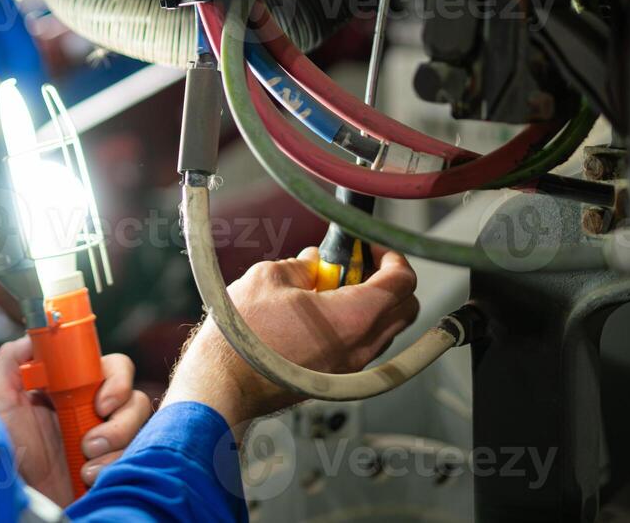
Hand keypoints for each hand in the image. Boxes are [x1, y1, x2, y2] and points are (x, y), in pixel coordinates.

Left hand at [0, 337, 152, 504]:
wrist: (16, 500)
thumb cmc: (4, 454)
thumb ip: (12, 362)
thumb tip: (33, 335)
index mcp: (71, 391)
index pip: (110, 367)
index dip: (116, 378)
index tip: (100, 400)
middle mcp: (92, 412)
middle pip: (133, 395)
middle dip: (121, 414)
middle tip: (94, 433)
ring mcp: (105, 440)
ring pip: (138, 426)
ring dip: (116, 440)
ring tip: (86, 458)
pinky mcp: (112, 467)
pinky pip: (134, 457)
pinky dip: (113, 466)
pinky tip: (88, 477)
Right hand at [163, 247, 419, 425]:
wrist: (223, 383)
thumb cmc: (243, 335)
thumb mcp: (269, 277)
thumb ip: (303, 265)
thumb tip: (315, 263)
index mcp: (353, 317)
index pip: (403, 281)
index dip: (391, 257)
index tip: (369, 247)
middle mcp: (362, 346)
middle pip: (405, 308)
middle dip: (388, 280)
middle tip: (354, 264)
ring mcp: (351, 367)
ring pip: (386, 329)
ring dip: (370, 303)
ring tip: (330, 288)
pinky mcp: (337, 379)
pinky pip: (364, 346)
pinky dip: (355, 324)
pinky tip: (318, 313)